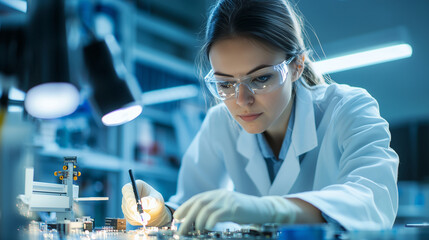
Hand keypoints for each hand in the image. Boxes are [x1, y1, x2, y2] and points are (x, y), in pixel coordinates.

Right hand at [121, 180, 171, 225]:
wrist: (156, 210)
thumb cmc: (157, 201)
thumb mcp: (157, 199)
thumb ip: (151, 200)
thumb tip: (142, 203)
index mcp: (135, 186)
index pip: (127, 189)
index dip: (129, 197)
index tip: (135, 207)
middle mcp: (128, 194)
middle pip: (126, 202)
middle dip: (136, 211)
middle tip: (146, 216)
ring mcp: (126, 204)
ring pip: (128, 211)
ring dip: (137, 216)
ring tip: (148, 218)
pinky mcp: (127, 213)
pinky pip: (129, 217)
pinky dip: (137, 220)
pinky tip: (144, 219)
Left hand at [173, 189, 298, 234]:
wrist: (264, 209)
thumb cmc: (244, 212)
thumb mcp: (227, 207)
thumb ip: (214, 210)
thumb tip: (197, 220)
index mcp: (217, 194)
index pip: (197, 198)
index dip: (185, 207)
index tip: (177, 218)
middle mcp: (221, 195)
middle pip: (199, 204)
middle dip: (188, 217)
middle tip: (181, 229)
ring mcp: (228, 200)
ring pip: (206, 209)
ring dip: (197, 222)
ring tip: (195, 231)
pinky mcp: (235, 208)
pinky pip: (218, 214)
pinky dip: (210, 221)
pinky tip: (208, 228)